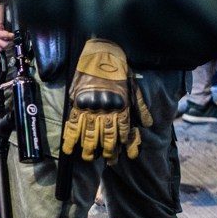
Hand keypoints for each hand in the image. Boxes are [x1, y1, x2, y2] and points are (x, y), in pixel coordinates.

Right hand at [61, 39, 153, 164]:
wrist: (101, 55)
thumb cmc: (119, 70)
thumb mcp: (134, 87)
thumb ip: (141, 107)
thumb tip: (147, 124)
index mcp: (122, 106)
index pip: (123, 131)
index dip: (125, 145)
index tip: (126, 155)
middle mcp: (107, 110)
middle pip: (107, 137)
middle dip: (109, 152)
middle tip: (109, 162)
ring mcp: (91, 109)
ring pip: (90, 135)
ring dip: (89, 149)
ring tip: (89, 158)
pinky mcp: (77, 105)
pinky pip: (72, 126)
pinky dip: (69, 139)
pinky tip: (68, 150)